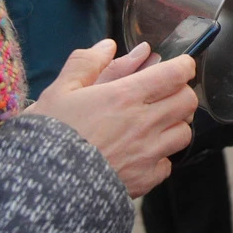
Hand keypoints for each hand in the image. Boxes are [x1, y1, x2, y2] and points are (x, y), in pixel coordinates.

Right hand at [28, 40, 197, 196]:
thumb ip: (86, 64)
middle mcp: (144, 123)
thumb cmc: (50, 136)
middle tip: (164, 95)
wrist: (44, 187)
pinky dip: (160, 158)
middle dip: (181, 93)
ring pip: (184, 133)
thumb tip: (108, 46)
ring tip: (153, 125)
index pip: (176, 74)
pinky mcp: (145, 180)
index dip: (183, 66)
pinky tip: (141, 155)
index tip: (178, 66)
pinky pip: (168, 165)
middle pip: (188, 101)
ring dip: (174, 125)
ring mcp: (147, 153)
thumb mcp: (59, 91)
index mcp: (125, 96)